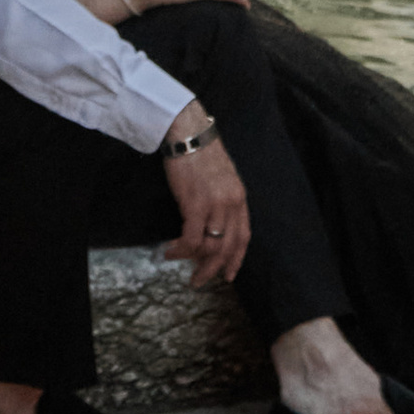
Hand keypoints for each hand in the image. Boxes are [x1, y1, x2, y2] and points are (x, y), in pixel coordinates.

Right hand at [160, 124, 251, 286]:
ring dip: (195, 263)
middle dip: (214, 269)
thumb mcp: (221, 178)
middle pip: (227, 247)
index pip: (244, 236)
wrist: (188, 132)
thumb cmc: (200, 153)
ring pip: (210, 247)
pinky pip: (191, 238)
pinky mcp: (195, 204)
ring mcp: (215, 205)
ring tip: (179, 265)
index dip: (236, 259)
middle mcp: (231, 204)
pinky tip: (170, 251)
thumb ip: (222, 201)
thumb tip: (211, 226)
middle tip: (199, 281)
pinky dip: (181, 250)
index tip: (228, 275)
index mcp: (239, 198)